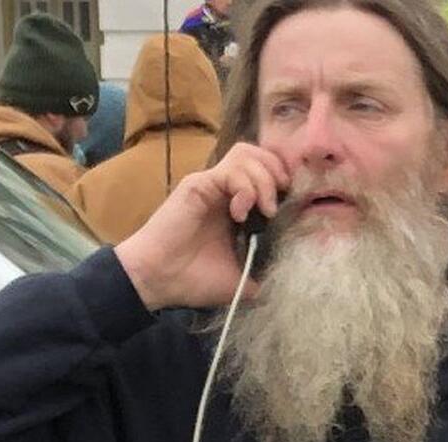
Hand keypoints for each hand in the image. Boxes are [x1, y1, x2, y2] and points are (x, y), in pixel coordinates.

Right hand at [114, 143, 289, 310]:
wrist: (158, 280)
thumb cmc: (191, 280)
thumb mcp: (238, 280)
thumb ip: (261, 273)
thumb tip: (287, 280)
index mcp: (237, 207)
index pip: (268, 174)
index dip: (284, 184)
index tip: (289, 211)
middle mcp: (224, 191)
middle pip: (261, 154)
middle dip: (278, 174)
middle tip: (276, 206)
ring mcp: (211, 185)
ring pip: (247, 154)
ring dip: (264, 179)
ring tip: (263, 210)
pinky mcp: (198, 184)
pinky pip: (231, 169)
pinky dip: (245, 187)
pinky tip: (240, 213)